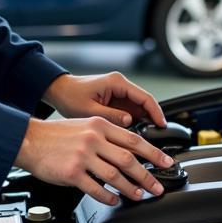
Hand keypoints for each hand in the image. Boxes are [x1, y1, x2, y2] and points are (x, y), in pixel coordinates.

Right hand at [14, 116, 173, 205]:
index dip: (154, 153)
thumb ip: (106, 135)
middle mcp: (93, 139)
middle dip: (148, 176)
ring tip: (140, 196)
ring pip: (115, 175)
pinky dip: (108, 196)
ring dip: (131, 188)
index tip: (167, 163)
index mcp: (99, 125)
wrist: (29, 140)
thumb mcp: (85, 124)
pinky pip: (96, 188)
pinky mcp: (72, 173)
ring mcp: (83, 156)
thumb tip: (129, 150)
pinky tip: (115, 200)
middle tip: (158, 187)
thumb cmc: (56, 135)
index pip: (134, 140)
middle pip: (129, 159)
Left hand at [43, 71, 166, 129]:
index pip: (144, 97)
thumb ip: (110, 116)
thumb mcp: (89, 109)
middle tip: (159, 136)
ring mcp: (118, 94)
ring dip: (144, 122)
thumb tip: (129, 121)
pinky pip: (130, 112)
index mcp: (117, 83)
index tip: (162, 125)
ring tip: (147, 140)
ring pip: (139, 109)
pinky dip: (134, 123)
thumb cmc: (70, 96)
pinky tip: (134, 136)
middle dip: (153, 119)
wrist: (59, 92)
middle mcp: (120, 86)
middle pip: (144, 103)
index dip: (156, 112)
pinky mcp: (115, 101)